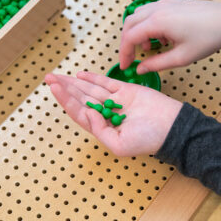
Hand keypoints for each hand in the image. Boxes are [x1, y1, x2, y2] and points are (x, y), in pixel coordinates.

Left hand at [45, 72, 182, 156]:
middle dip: (65, 89)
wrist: (171, 126)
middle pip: (81, 99)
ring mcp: (117, 100)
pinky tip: (80, 75)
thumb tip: (88, 112)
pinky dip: (93, 78)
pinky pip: (107, 82)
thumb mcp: (119, 145)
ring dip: (74, 82)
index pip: (79, 112)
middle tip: (49, 78)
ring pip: (91, 89)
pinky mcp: (127, 90)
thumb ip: (100, 130)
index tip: (54, 89)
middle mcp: (108, 113)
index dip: (65, 101)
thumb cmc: (149, 139)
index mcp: (104, 128)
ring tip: (59, 76)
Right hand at [120, 0, 220, 73]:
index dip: (124, 53)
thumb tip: (140, 69)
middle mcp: (157, 9)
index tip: (125, 66)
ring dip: (138, 33)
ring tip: (149, 49)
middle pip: (130, 24)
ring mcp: (165, 3)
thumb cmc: (209, 37)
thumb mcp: (182, 57)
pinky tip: (162, 38)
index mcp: (157, 22)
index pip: (129, 37)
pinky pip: (151, 12)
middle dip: (126, 42)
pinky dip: (148, 25)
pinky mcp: (173, 3)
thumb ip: (157, 64)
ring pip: (139, 16)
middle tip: (131, 58)